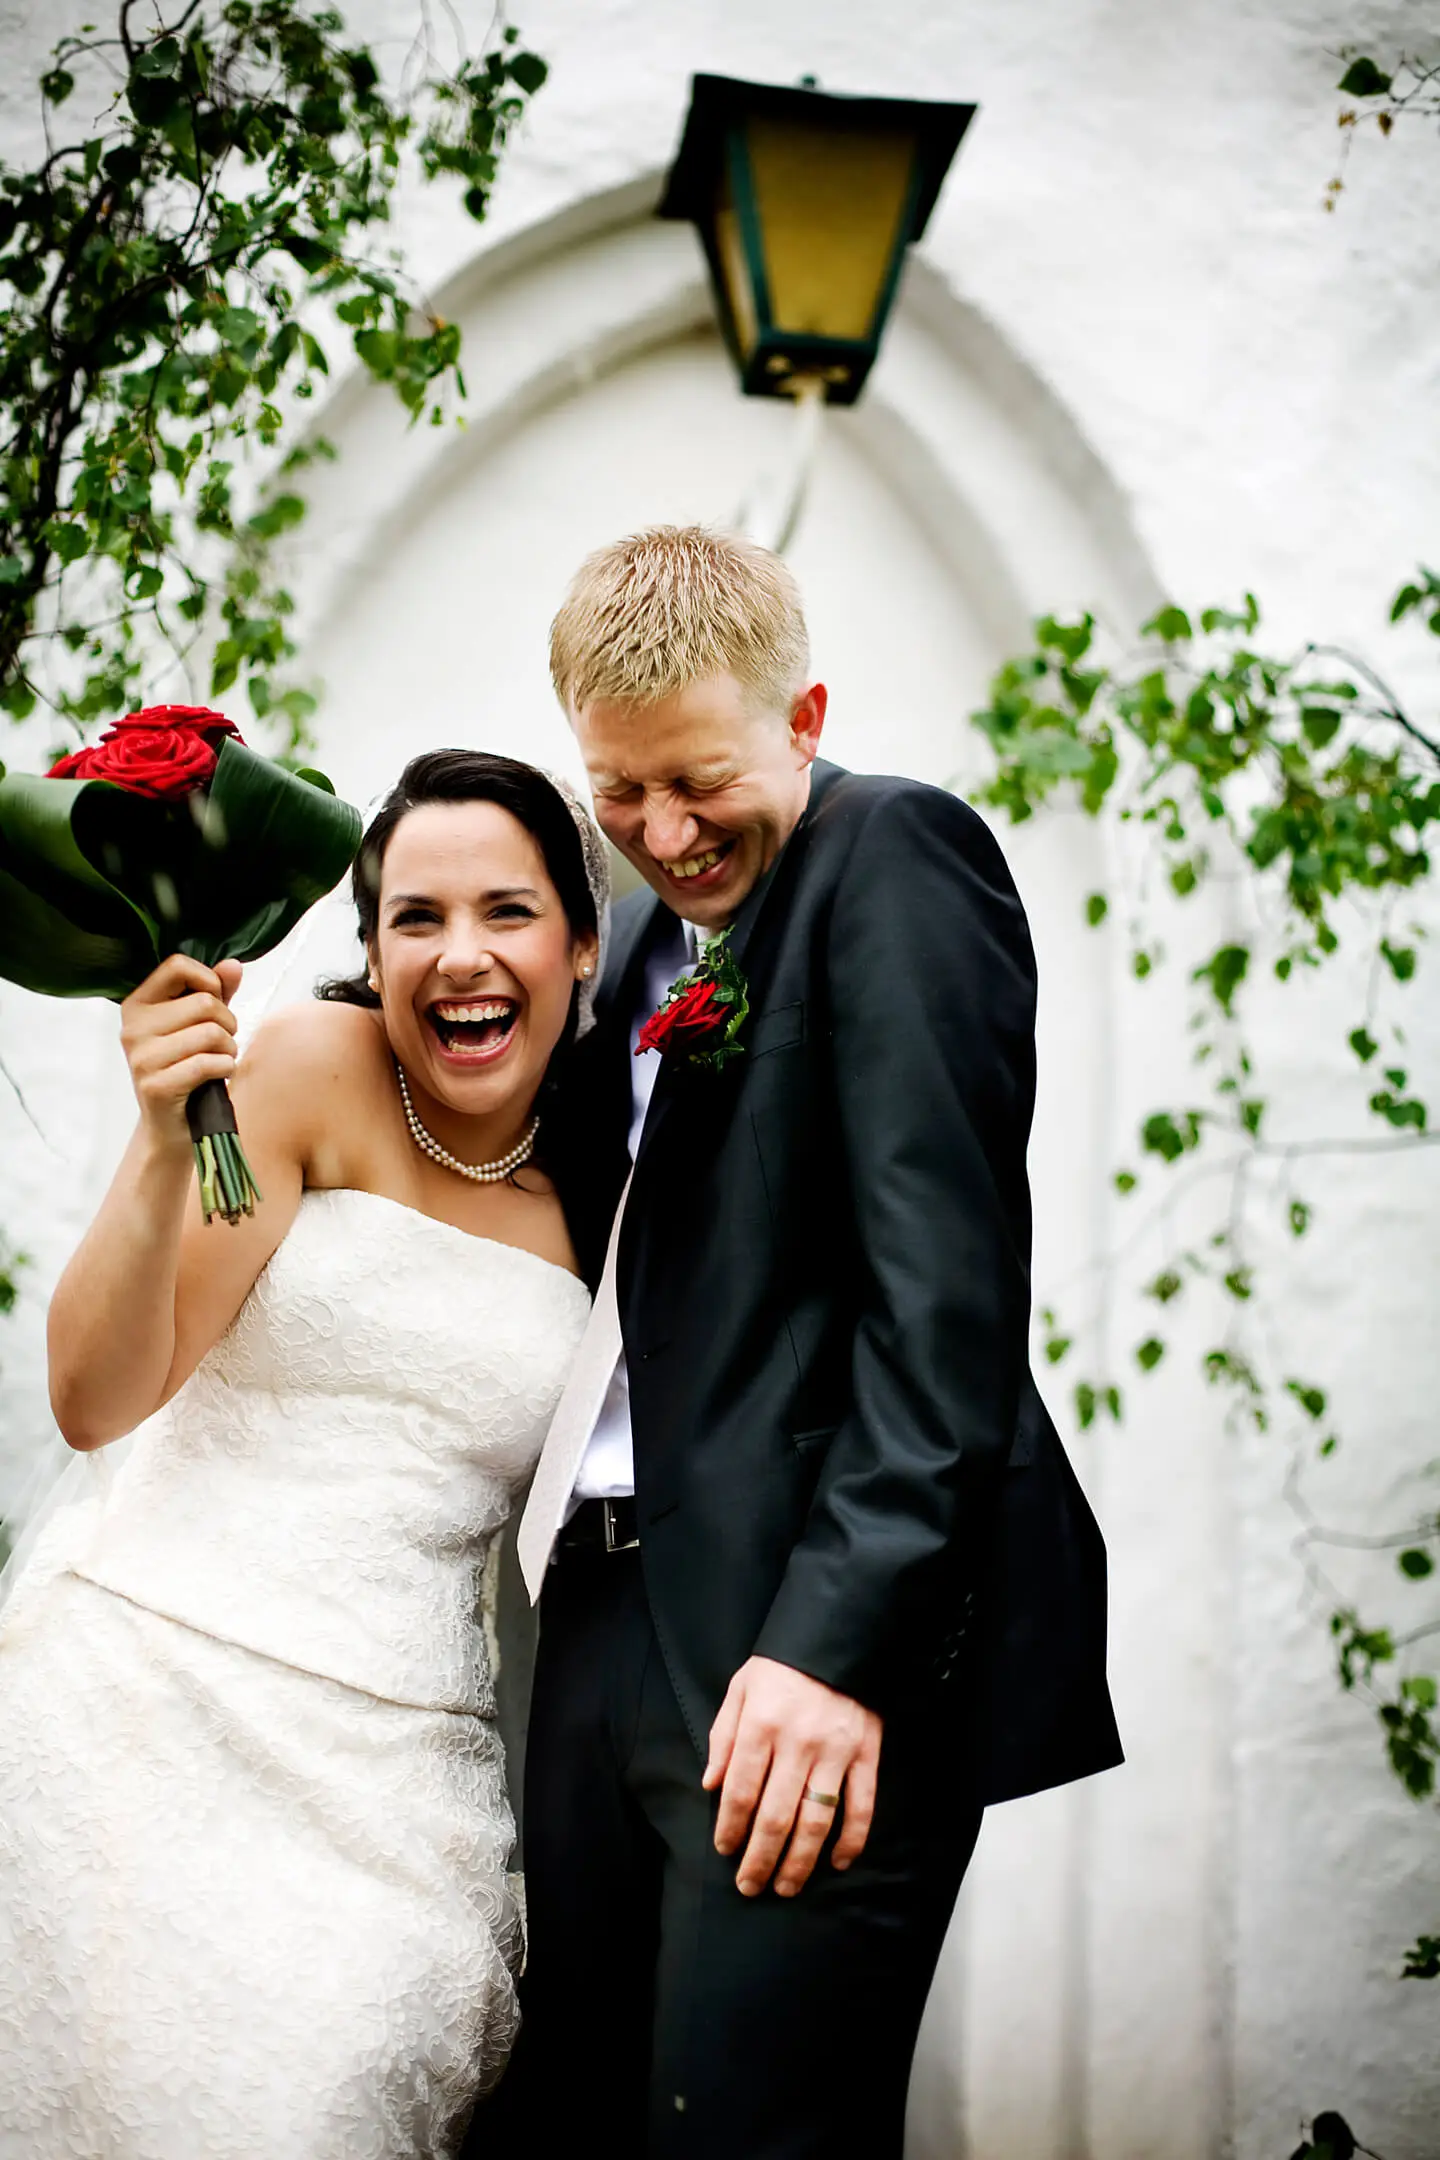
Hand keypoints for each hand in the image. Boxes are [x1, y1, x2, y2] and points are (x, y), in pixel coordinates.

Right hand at [120, 954, 242, 1144]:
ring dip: (229, 1049)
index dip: (208, 980)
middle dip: (228, 1023)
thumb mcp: (200, 1024)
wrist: (172, 1125)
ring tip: (220, 1059)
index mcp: (137, 1004)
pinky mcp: (156, 1085)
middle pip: (204, 1003)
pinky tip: (218, 1076)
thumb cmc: (187, 1068)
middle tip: (222, 1042)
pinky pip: (209, 1063)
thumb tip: (233, 965)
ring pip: (211, 1033)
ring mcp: (141, 1058)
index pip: (177, 966)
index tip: (215, 1002)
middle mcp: (132, 1028)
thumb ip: (215, 992)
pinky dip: (226, 1068)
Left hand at [702, 1655, 881, 1898]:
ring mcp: (836, 1752)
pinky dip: (852, 1840)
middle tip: (750, 1887)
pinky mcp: (867, 1755)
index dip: (730, 1827)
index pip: (740, 1791)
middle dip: (760, 1859)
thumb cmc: (782, 1666)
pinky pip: (861, 1807)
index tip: (725, 1849)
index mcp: (761, 1725)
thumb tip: (710, 1785)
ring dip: (799, 1862)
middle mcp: (798, 1743)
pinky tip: (838, 1863)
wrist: (838, 1638)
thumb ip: (723, 1736)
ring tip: (786, 1887)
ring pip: (816, 1821)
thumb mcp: (741, 1688)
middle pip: (775, 1816)